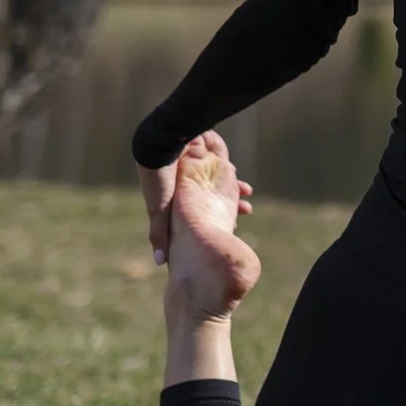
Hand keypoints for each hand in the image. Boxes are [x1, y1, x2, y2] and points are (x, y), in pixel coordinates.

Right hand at [138, 131, 255, 265]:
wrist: (158, 142)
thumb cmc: (157, 178)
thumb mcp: (158, 209)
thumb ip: (160, 233)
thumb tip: (161, 263)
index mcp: (175, 199)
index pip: (198, 214)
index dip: (216, 221)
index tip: (233, 228)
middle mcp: (183, 184)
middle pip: (210, 197)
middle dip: (229, 204)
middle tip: (247, 209)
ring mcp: (191, 167)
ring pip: (216, 180)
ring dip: (232, 186)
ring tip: (247, 192)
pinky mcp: (198, 152)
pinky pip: (218, 162)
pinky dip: (228, 170)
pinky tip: (238, 174)